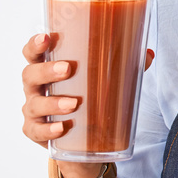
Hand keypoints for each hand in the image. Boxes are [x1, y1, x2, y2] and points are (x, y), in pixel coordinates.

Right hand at [20, 35, 155, 149]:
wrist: (83, 140)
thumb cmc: (87, 98)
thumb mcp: (102, 81)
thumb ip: (125, 66)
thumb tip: (147, 53)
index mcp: (47, 68)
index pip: (32, 53)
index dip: (35, 44)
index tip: (46, 37)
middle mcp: (36, 88)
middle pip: (30, 75)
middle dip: (47, 71)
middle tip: (67, 69)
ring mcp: (34, 110)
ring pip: (34, 104)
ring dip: (52, 103)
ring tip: (73, 103)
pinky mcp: (37, 132)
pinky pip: (37, 131)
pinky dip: (48, 130)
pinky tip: (61, 128)